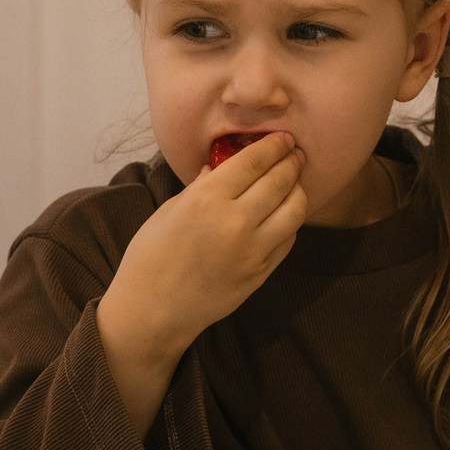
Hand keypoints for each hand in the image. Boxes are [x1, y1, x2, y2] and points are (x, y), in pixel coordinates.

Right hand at [97, 135, 305, 430]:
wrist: (154, 310)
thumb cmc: (151, 257)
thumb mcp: (169, 211)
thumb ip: (200, 186)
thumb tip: (219, 165)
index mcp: (207, 199)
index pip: (253, 161)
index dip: (273, 146)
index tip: (282, 138)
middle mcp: (236, 221)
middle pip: (279, 181)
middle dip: (291, 162)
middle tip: (295, 153)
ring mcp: (254, 250)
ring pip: (295, 211)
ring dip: (299, 190)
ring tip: (295, 182)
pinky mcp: (262, 272)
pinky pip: (288, 239)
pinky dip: (291, 222)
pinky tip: (284, 214)